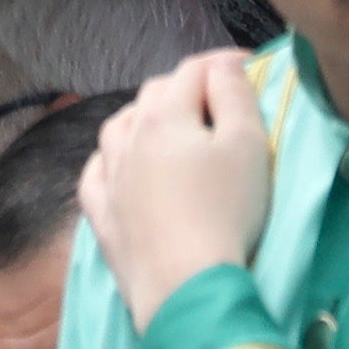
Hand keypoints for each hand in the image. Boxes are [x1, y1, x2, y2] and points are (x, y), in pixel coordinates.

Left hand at [83, 48, 276, 329]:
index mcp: (165, 115)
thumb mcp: (248, 145)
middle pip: (155, 93)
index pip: (194, 70)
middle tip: (219, 100)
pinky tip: (121, 167)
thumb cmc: (226, 211)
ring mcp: (109, 178)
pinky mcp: (100, 216)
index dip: (224, 62)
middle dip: (187, 86)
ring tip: (169, 127)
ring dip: (145, 117)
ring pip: (119, 127)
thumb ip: (235, 95)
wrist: (185, 286)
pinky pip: (97, 173)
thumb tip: (222, 66)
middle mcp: (128, 138)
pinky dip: (111, 160)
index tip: (251, 66)